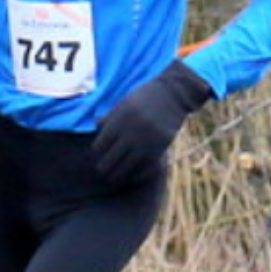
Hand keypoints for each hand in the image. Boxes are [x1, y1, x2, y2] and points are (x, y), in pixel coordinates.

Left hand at [92, 60, 214, 183]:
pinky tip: (133, 177)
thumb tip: (96, 126)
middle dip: (104, 167)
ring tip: (114, 177)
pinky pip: (145, 167)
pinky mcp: (160, 147)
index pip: (101, 144)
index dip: (97, 151)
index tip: (98, 154)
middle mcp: (131, 132)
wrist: (173, 94)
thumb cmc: (145, 96)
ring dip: (118, 175)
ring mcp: (146, 142)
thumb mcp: (124, 102)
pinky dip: (138, 174)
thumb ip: (110, 116)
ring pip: (127, 166)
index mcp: (119, 120)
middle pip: (111, 159)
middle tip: (103, 170)